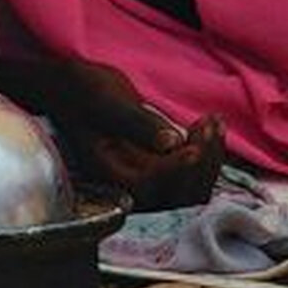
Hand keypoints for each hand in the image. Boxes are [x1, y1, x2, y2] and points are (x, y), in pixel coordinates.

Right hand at [29, 56, 226, 209]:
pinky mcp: (159, 172)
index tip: (193, 140)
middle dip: (201, 162)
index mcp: (108, 175)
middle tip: (208, 122)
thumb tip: (172, 143)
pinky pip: (190, 177)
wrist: (74, 89)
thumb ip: (137, 123)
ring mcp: (145, 183)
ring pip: (190, 191)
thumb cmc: (84, 90)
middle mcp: (128, 189)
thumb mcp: (106, 100)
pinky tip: (211, 124)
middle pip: (177, 197)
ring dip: (209, 160)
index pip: (150, 186)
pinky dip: (206, 156)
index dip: (176, 168)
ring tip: (213, 121)